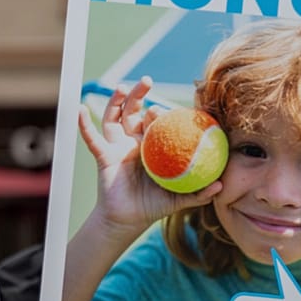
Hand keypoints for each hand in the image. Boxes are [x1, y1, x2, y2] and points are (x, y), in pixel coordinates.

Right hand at [78, 78, 219, 234]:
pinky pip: (92, 138)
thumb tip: (221, 187)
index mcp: (153, 146)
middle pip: (134, 111)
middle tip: (146, 81)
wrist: (127, 220)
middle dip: (139, 94)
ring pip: (114, 117)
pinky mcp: (103, 155)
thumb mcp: (179, 199)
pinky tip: (79, 109)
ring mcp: (117, 147)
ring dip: (116, 100)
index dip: (160, 111)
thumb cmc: (152, 206)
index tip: (166, 108)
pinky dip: (84, 124)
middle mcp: (133, 142)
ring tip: (122, 86)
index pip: (156, 121)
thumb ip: (198, 193)